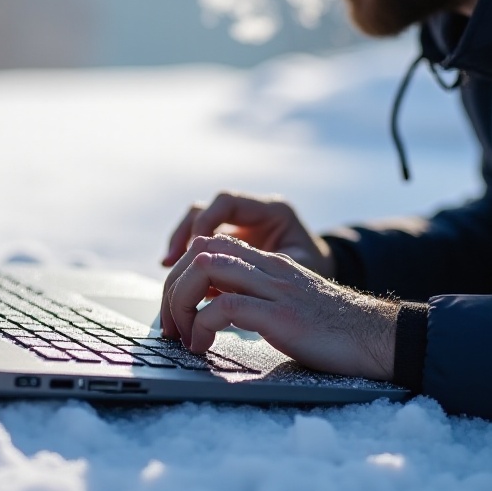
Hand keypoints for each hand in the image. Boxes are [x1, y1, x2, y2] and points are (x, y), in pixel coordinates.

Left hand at [160, 234, 396, 379]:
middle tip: (169, 326)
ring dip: (180, 302)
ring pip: (205, 269)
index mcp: (268, 262)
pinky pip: (224, 307)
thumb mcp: (285, 303)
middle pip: (199, 252)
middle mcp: (268, 267)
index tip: (174, 308)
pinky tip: (203, 346)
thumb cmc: (333, 331)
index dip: (180, 271)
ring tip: (181, 336)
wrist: (381, 339)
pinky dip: (202, 325)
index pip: (209, 244)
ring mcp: (275, 289)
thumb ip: (253, 296)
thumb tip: (208, 310)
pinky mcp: (282, 316)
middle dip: (171, 287)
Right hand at [162, 192, 334, 277]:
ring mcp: (238, 226)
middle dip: (184, 235)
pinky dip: (186, 257)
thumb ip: (260, 269)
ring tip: (168, 267)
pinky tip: (177, 276)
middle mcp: (251, 212)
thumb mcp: (297, 271)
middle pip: (203, 210)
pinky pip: (198, 243)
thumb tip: (219, 281)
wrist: (324, 289)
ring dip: (179, 244)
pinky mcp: (229, 244)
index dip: (206, 222)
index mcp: (273, 210)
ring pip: (195, 223)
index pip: (227, 201)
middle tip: (171, 263)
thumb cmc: (316, 277)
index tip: (196, 251)